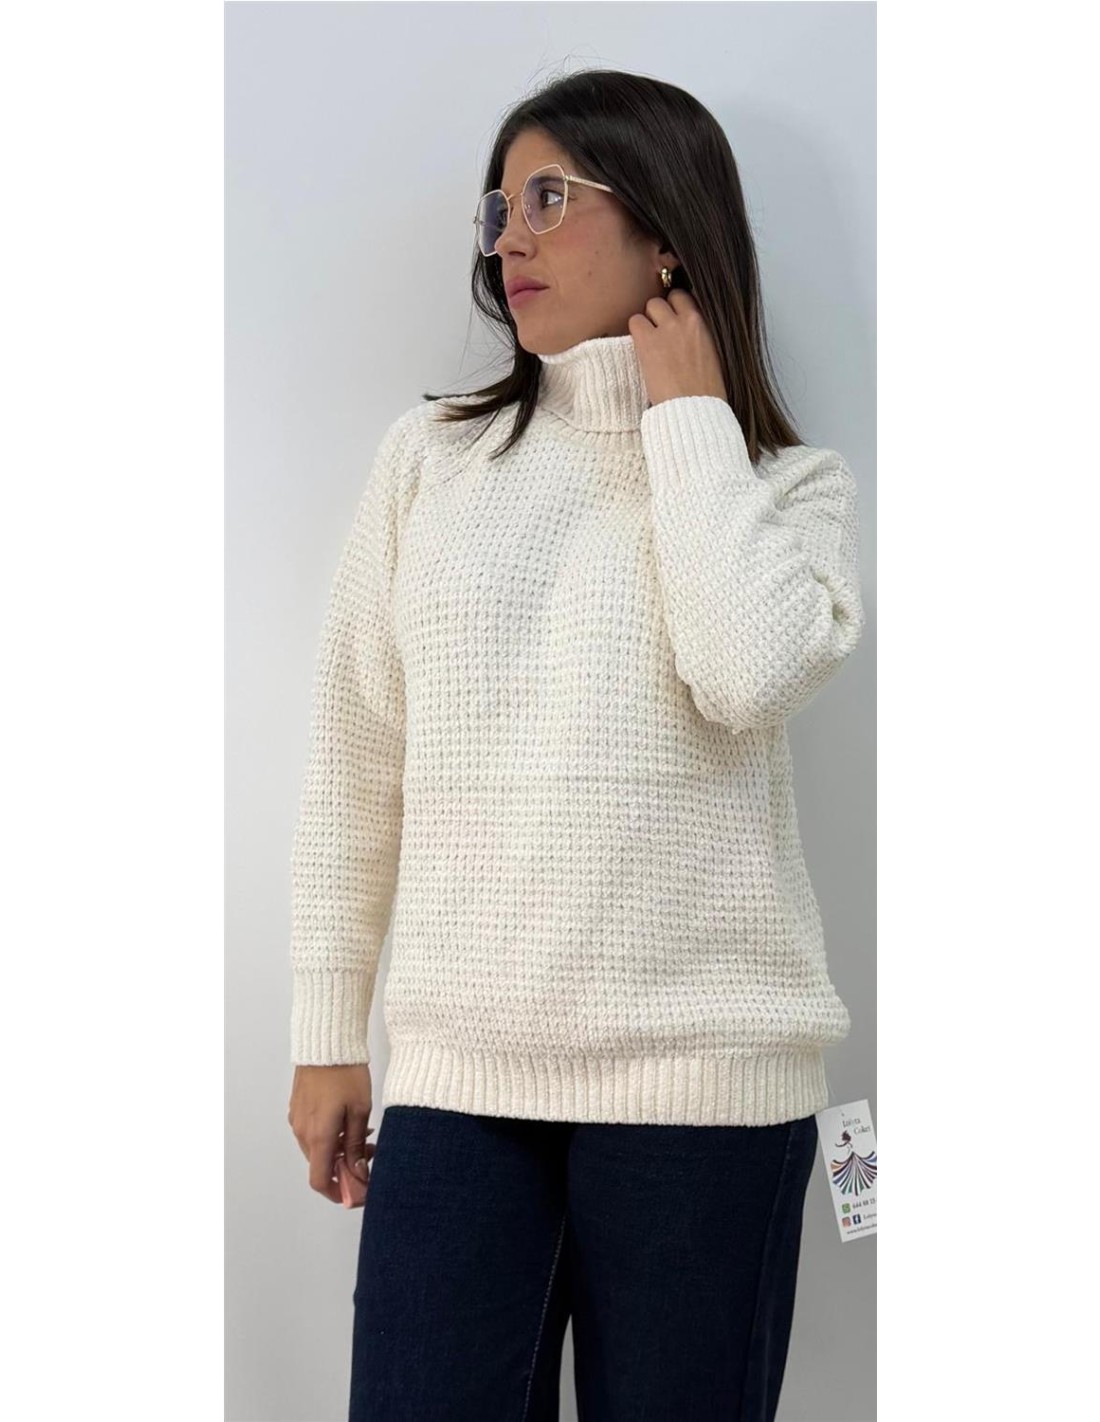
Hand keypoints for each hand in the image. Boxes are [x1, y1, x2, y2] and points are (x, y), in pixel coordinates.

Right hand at [288, 1063, 375, 1205]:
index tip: (357, 1192)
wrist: (326, 1042)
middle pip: (321, 1165)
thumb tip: (357, 1173)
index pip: (320, 1181)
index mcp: (318, 1137)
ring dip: (339, 1149)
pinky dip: (330, 1135)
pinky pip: (312, 1132)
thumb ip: (356, 1145)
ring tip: (364, 1134)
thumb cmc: (346, 1073)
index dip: (338, 1193)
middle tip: (370, 1155)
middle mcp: (302, 1132)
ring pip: (317, 1148)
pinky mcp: (298, 1107)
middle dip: (345, 1167)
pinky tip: (348, 1121)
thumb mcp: (360, 1110)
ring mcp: (297, 1119)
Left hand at [627, 289, 727, 406]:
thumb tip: (690, 331)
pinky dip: (636, 332)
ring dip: (648, 320)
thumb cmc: (706, 391)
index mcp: (706, 324)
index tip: (673, 321)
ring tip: (650, 342)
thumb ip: (701, 336)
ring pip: (650, 305)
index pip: (685, 298)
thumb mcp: (714, 355)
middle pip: (666, 298)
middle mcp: (687, 320)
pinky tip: (641, 349)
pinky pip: (635, 322)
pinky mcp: (648, 341)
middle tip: (659, 333)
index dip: (676, 308)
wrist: (695, 410)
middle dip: (661, 312)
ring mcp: (667, 328)